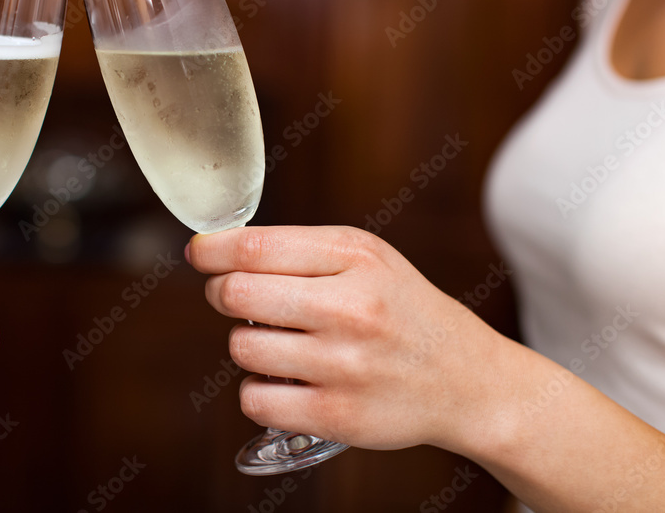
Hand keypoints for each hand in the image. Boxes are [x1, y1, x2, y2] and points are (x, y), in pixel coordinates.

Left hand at [187, 225, 505, 452]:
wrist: (465, 380)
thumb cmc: (401, 311)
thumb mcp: (366, 258)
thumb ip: (297, 248)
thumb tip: (215, 250)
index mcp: (355, 259)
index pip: (256, 247)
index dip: (212, 251)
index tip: (199, 254)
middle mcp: (350, 309)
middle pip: (237, 293)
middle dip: (223, 293)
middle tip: (237, 297)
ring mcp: (344, 366)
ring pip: (242, 347)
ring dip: (248, 344)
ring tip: (282, 343)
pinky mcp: (337, 417)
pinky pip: (255, 400)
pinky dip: (259, 391)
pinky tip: (285, 382)